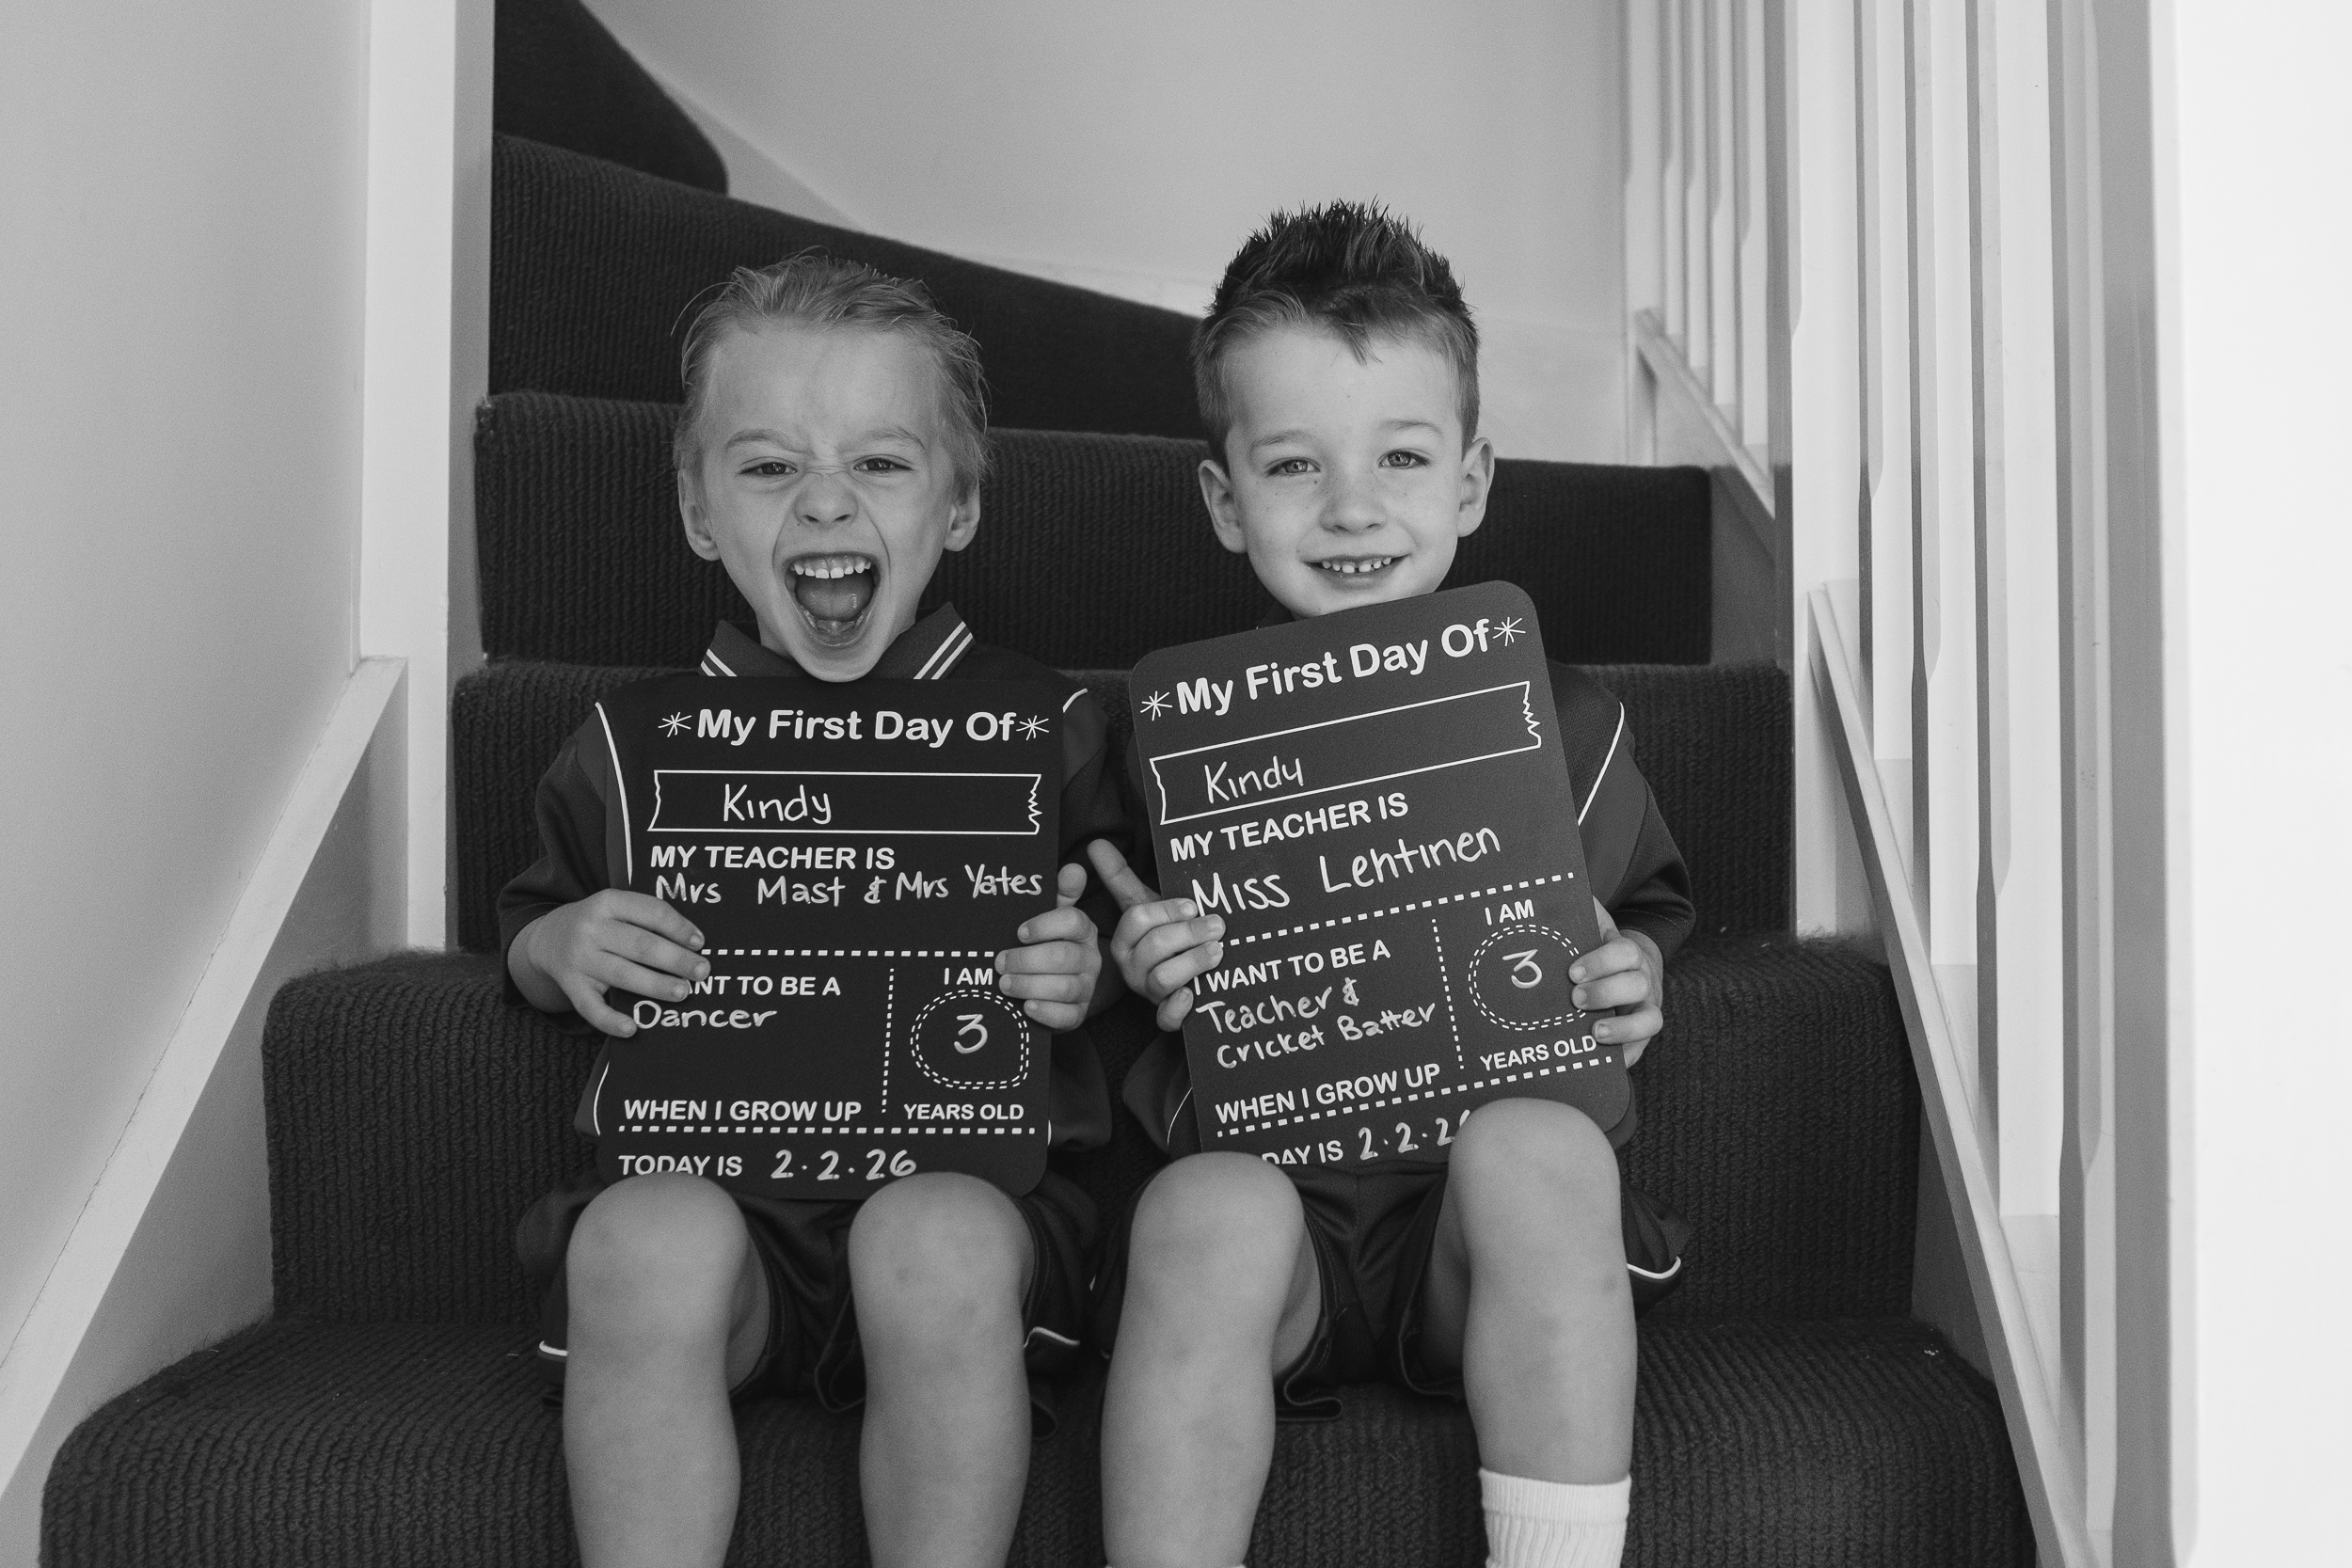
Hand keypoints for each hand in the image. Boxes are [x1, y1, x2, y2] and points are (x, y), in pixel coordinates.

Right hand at [511, 889, 708, 1035]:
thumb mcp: (617, 908)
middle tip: (702, 971)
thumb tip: (692, 945)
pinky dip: (610, 1020)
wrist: (548, 938)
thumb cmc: (600, 924)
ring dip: (655, 985)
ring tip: (682, 992)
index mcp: (609, 902)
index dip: (678, 927)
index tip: (700, 942)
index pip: (651, 912)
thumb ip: (647, 918)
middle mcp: (592, 929)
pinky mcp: (572, 986)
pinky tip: (632, 1028)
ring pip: (622, 974)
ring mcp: (580, 959)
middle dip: (675, 959)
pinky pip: (591, 1007)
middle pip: (641, 945)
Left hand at [994, 863, 1101, 1032]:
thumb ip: (1060, 894)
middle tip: (999, 962)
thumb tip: (1073, 868)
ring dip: (1030, 985)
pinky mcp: (1077, 1014)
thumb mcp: (1050, 918)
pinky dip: (1045, 1011)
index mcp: (1082, 931)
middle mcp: (1089, 959)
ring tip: (1004, 984)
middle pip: (1063, 957)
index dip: (1045, 926)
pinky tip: (1026, 1007)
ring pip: (1064, 987)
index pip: (1073, 922)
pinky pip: (1067, 1016)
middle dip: (1027, 960)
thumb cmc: (1047, 945)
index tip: (1019, 932)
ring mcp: (1086, 988)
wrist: (1056, 988)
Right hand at [1087, 838, 1224, 1030]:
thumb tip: (1096, 843)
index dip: (1167, 910)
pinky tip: (1193, 994)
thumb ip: (1120, 878)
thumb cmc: (1161, 934)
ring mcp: (1148, 992)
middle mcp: (1132, 966)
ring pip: (1164, 979)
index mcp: (1125, 939)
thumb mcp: (1142, 905)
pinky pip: (1166, 1019)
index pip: (1139, 920)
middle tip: (1218, 925)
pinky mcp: (1165, 1015)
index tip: (1192, 904)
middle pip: (1156, 947)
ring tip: (1218, 951)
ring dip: (1193, 963)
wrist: (1175, 973)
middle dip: (1189, 933)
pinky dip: (1179, 1009)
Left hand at [1569, 897, 1664, 1066]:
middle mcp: (1643, 981)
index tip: (1572, 972)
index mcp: (1628, 953)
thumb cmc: (1595, 949)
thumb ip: (1576, 911)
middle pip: (1637, 984)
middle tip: (1575, 999)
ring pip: (1650, 1020)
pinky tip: (1604, 1061)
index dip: (1601, 962)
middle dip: (1606, 992)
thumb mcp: (1588, 926)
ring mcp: (1645, 1009)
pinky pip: (1641, 1050)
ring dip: (1623, 1028)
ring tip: (1595, 1033)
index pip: (1624, 953)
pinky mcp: (1640, 1037)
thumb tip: (1549, 895)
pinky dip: (1625, 1056)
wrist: (1623, 970)